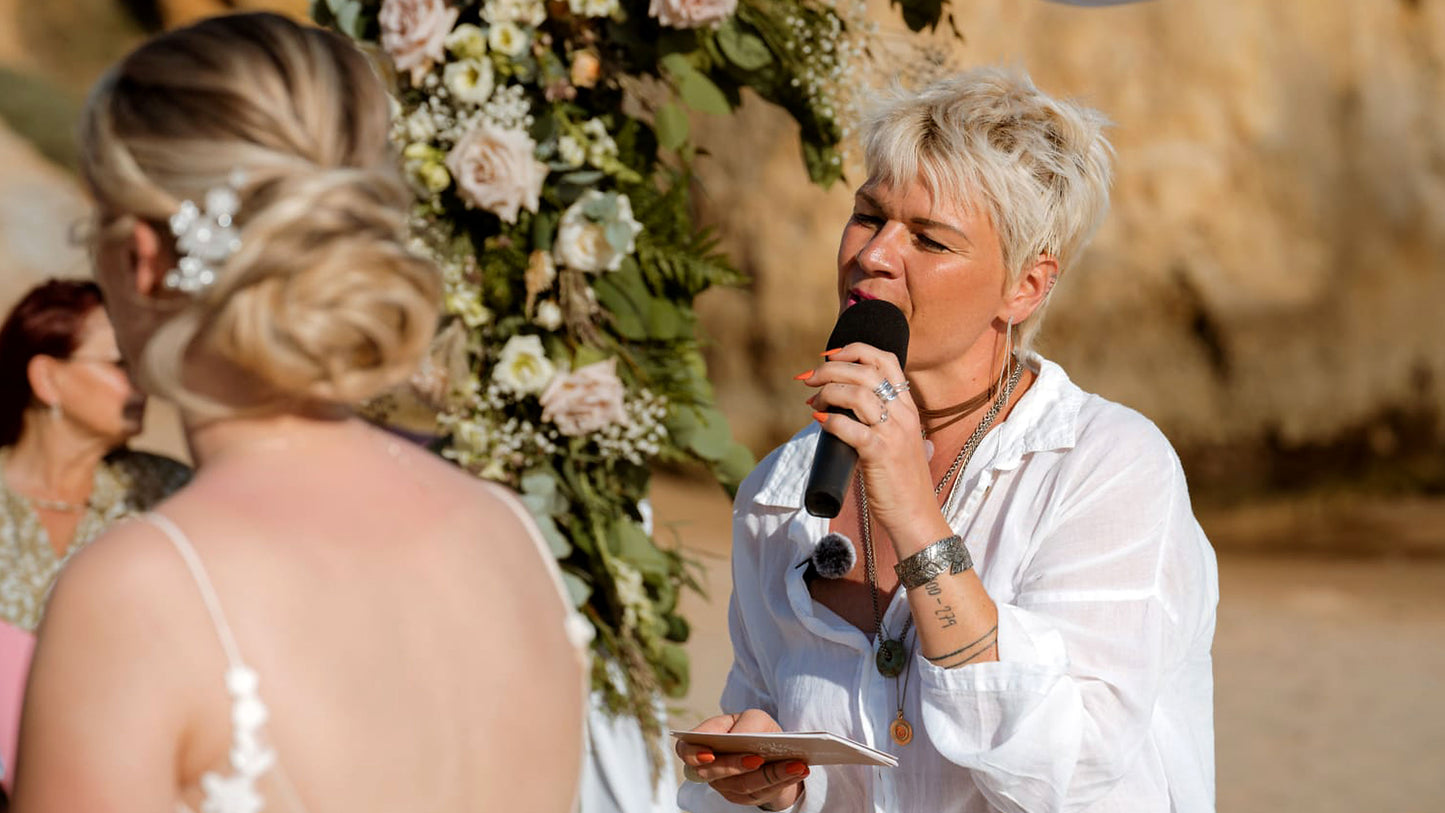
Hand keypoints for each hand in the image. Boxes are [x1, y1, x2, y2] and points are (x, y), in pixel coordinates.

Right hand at [675, 710, 808, 809]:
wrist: (774, 750)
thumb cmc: (757, 730)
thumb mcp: (753, 718)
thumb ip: (745, 725)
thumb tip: (742, 739)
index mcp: (705, 742)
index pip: (686, 750)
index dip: (693, 754)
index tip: (710, 753)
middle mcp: (711, 767)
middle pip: (713, 773)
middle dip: (735, 766)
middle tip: (757, 758)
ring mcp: (727, 786)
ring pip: (743, 786)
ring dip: (771, 775)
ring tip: (794, 764)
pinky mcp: (747, 798)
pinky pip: (763, 793)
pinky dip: (784, 780)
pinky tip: (800, 770)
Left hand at [799, 343, 942, 547]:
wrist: (915, 515)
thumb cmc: (899, 480)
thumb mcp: (896, 441)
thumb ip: (879, 422)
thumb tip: (840, 411)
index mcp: (908, 406)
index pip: (885, 360)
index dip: (854, 350)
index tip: (828, 357)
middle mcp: (903, 414)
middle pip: (864, 372)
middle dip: (829, 370)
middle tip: (808, 380)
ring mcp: (893, 433)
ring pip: (856, 394)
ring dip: (826, 393)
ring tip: (811, 404)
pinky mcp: (880, 453)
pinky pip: (849, 427)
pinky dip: (829, 420)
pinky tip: (818, 421)